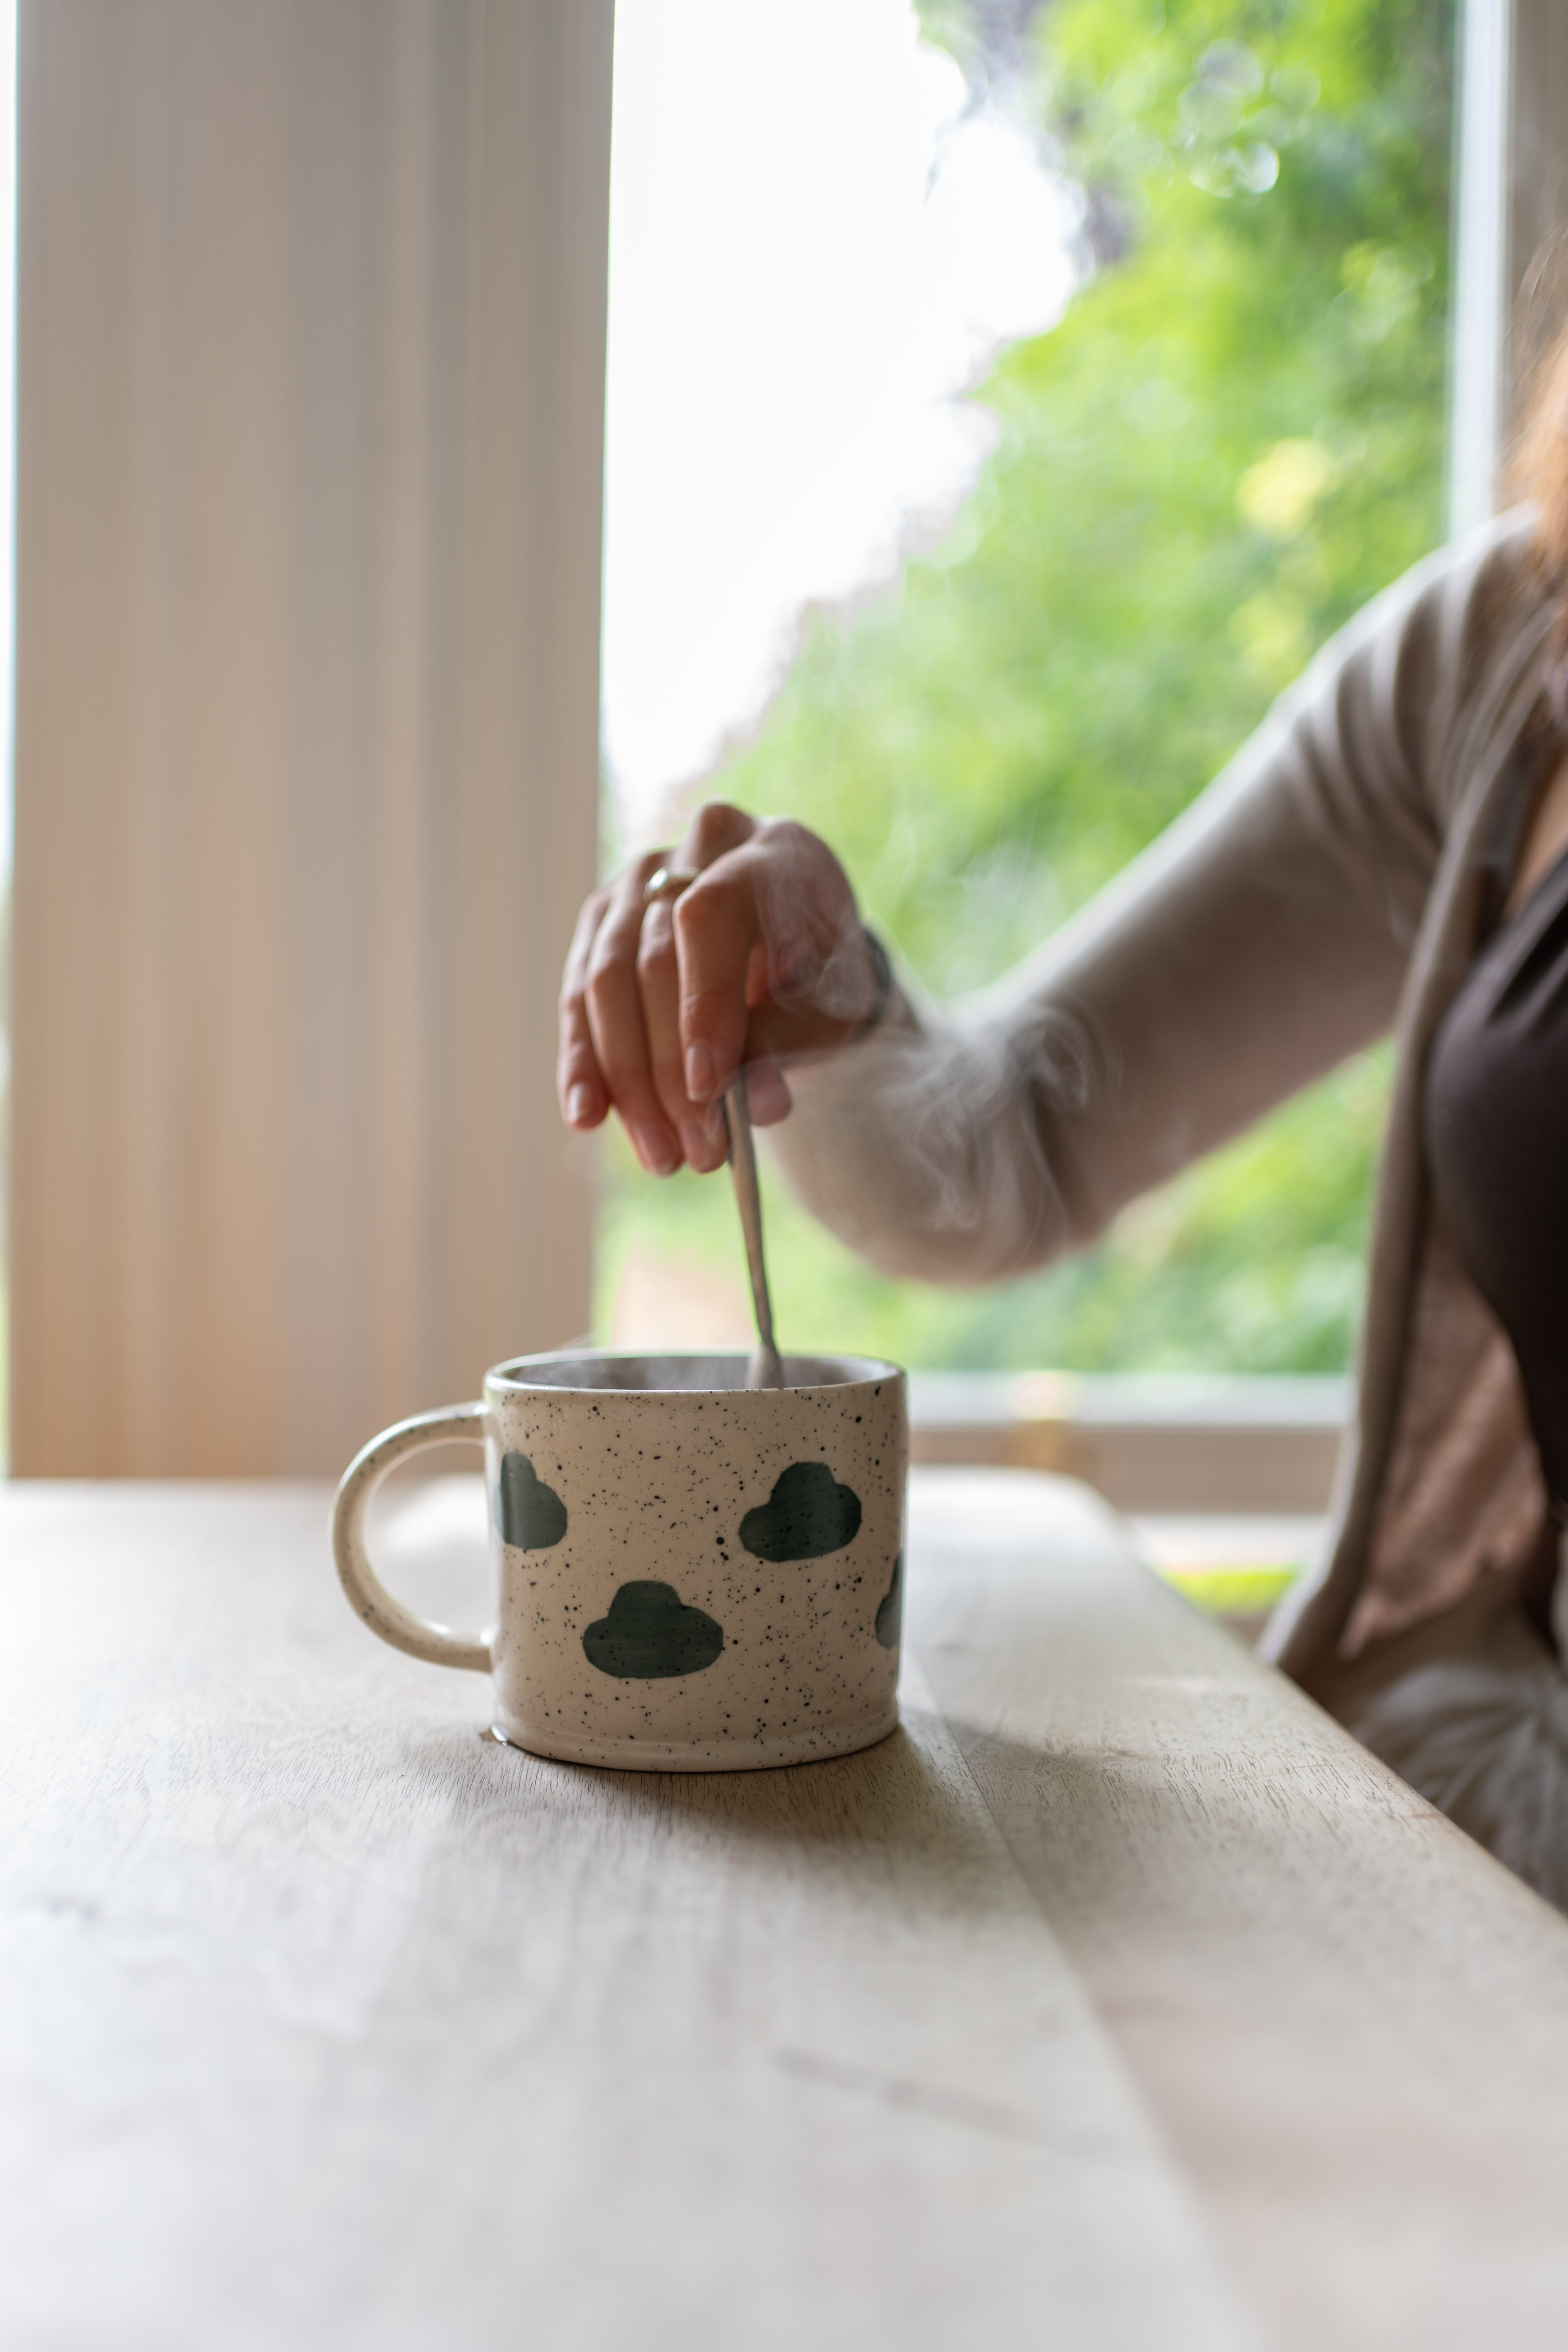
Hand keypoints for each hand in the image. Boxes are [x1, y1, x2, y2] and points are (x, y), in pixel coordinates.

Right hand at [557, 803, 880, 1173]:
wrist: (799, 945)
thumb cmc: (818, 972)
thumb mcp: (824, 1005)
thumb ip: (785, 1043)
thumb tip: (757, 1107)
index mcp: (769, 852)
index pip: (709, 916)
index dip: (702, 1004)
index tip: (708, 1089)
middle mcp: (694, 850)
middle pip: (651, 962)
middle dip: (668, 1071)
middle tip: (695, 1152)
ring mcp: (637, 883)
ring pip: (605, 984)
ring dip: (628, 1082)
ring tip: (661, 1156)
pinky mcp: (601, 923)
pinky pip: (577, 998)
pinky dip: (584, 1064)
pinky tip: (587, 1117)